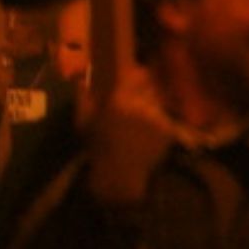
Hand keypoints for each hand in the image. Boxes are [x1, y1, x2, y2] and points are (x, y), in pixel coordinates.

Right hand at [81, 64, 172, 207]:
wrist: (120, 175)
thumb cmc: (99, 147)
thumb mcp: (83, 121)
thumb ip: (82, 97)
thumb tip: (80, 78)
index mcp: (119, 100)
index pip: (136, 74)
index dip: (138, 73)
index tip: (136, 74)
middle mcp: (140, 105)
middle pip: (151, 86)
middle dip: (146, 89)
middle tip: (139, 99)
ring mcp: (156, 118)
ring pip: (159, 102)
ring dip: (153, 105)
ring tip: (143, 119)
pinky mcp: (168, 130)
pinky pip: (166, 118)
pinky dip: (161, 122)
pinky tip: (150, 133)